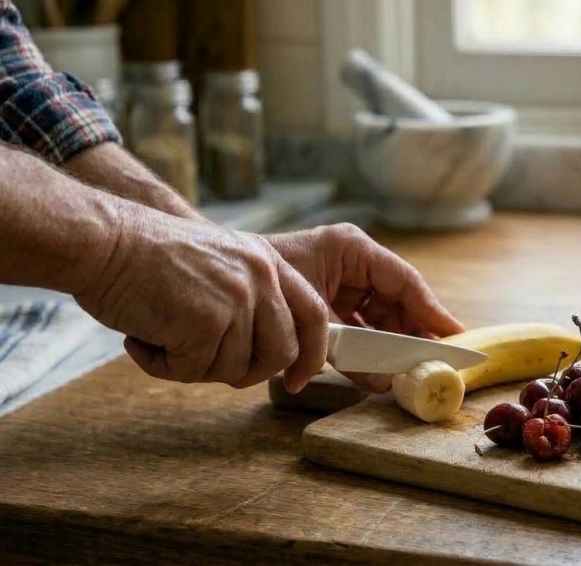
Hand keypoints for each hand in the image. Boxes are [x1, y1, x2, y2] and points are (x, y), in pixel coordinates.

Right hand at [74, 205, 329, 390]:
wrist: (103, 238)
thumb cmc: (148, 255)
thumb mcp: (220, 261)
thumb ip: (251, 298)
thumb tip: (267, 355)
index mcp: (268, 263)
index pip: (314, 315)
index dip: (311, 355)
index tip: (297, 380)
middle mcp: (260, 279)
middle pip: (281, 353)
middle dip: (247, 372)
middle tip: (202, 363)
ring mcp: (236, 300)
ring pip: (235, 368)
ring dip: (192, 366)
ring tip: (160, 335)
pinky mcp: (206, 323)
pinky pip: (193, 371)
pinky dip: (161, 365)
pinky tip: (141, 339)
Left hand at [267, 223, 464, 392]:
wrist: (222, 283)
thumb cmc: (265, 281)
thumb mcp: (312, 310)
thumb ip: (351, 344)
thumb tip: (384, 378)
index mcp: (352, 249)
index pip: (404, 281)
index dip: (431, 311)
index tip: (455, 335)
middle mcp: (353, 264)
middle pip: (398, 303)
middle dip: (412, 336)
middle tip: (432, 363)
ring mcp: (342, 285)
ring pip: (381, 320)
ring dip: (390, 349)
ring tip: (404, 375)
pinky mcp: (331, 305)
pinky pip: (360, 330)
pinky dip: (367, 353)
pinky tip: (377, 375)